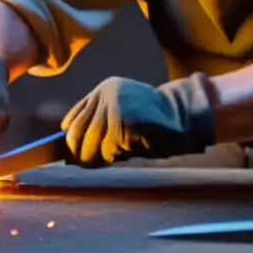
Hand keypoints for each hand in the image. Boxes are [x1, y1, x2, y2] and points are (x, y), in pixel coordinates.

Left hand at [61, 74, 216, 165]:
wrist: (183, 116)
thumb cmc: (153, 121)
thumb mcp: (123, 111)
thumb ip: (100, 121)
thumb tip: (72, 148)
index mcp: (104, 89)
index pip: (73, 118)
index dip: (70, 139)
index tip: (72, 154)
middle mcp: (105, 94)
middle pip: (76, 133)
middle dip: (80, 153)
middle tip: (87, 164)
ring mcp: (113, 107)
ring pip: (91, 144)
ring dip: (101, 157)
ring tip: (117, 154)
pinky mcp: (123, 123)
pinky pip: (110, 150)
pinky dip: (117, 156)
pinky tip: (132, 148)